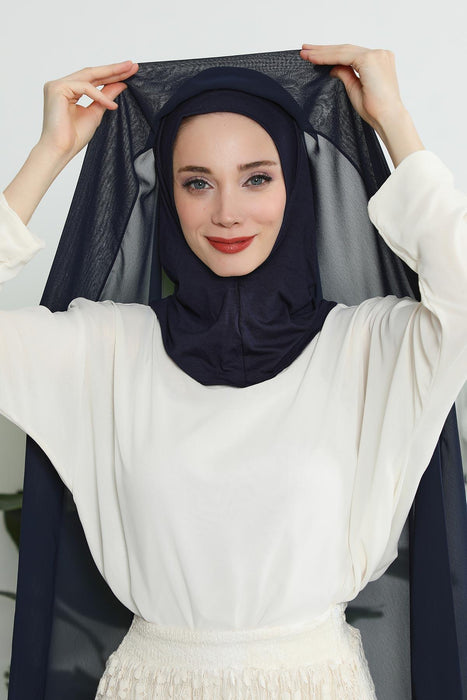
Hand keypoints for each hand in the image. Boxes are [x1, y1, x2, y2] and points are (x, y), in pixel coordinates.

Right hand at [38, 61, 138, 162]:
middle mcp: (61, 85)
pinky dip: (100, 96)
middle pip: (92, 73)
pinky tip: (112, 106)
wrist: (60, 150)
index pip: (93, 79)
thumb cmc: (73, 136)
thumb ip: (106, 97)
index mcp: (68, 90)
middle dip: (114, 69)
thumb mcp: (96, 112)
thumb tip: (121, 84)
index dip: (112, 74)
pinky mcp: (57, 89)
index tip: (130, 71)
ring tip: (128, 74)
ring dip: (110, 74)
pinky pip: (85, 88)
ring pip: (89, 76)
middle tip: (132, 65)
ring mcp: (57, 85)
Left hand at [300, 43, 424, 167]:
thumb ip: (345, 74)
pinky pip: (343, 56)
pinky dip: (327, 57)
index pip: (350, 54)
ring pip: (343, 50)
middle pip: (346, 49)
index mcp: (378, 61)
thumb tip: (333, 67)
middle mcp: (379, 54)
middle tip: (305, 50)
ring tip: (305, 54)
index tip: (314, 55)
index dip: (331, 54)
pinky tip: (314, 59)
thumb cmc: (375, 109)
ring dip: (322, 52)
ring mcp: (376, 54)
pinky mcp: (370, 58)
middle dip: (324, 50)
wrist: (387, 118)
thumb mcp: (354, 88)